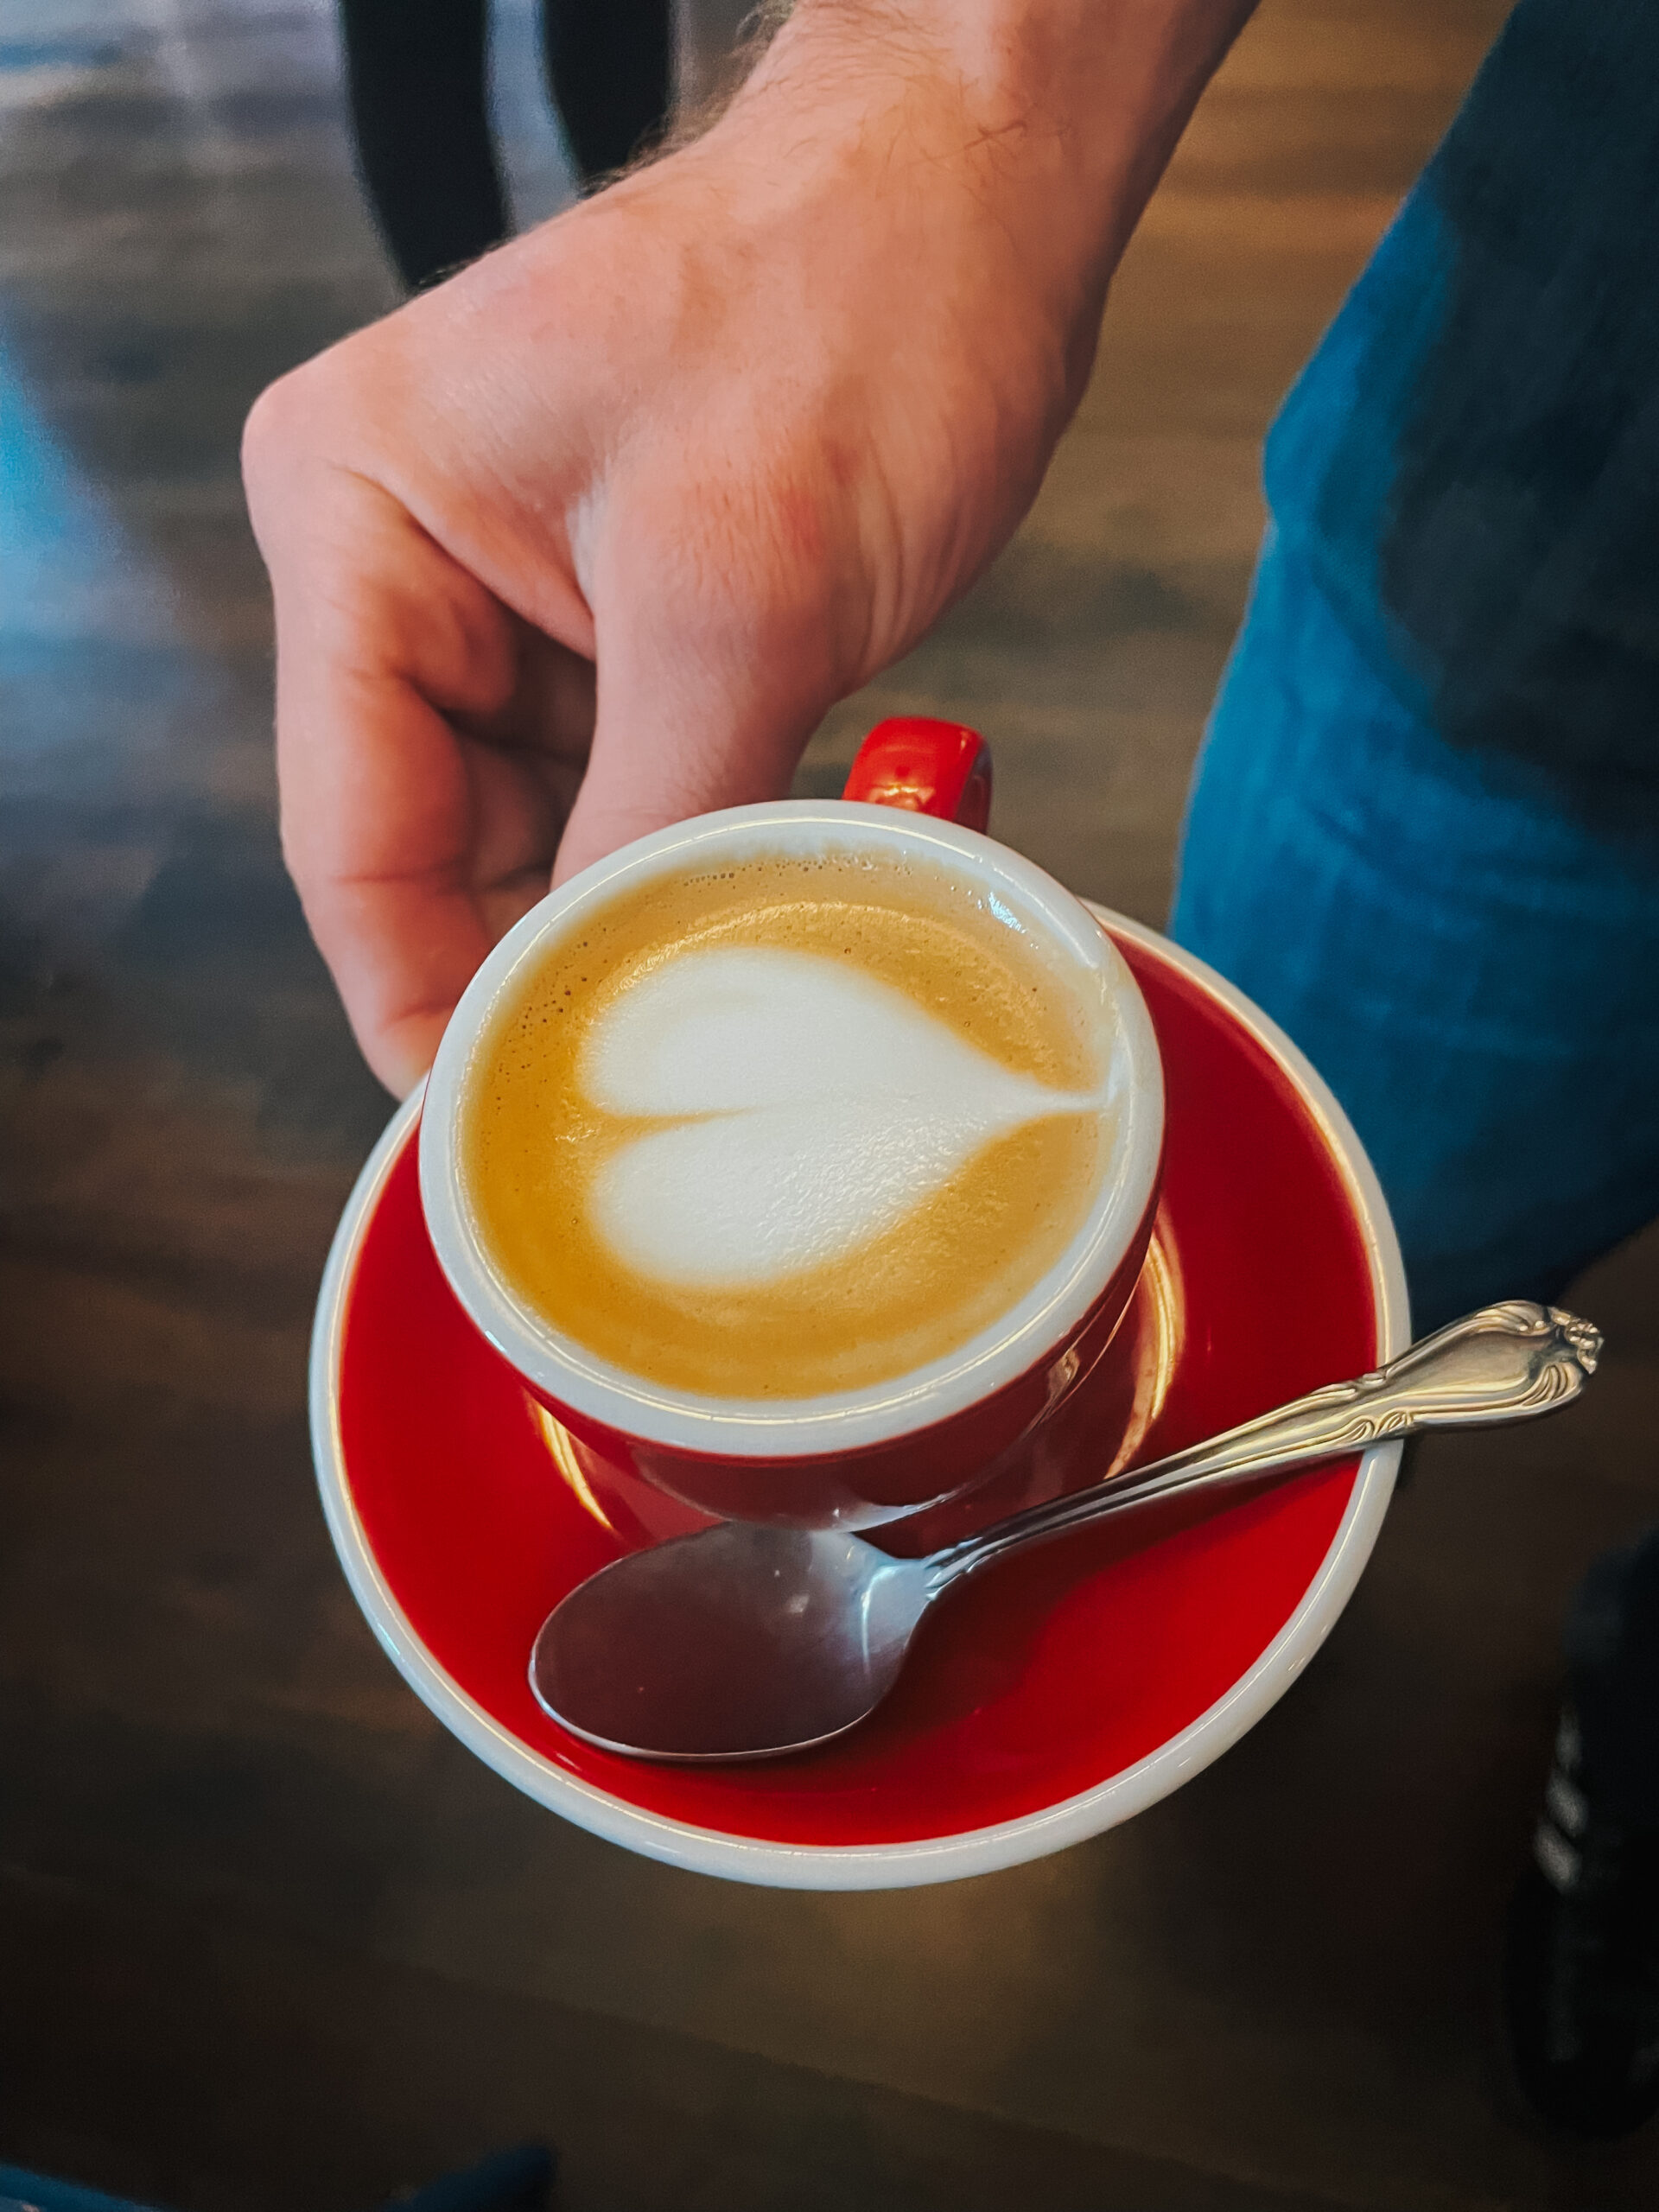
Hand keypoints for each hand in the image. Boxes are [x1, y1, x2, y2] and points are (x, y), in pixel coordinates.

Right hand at [244, 0, 1248, 1092]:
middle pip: (432, 856)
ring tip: (700, 1035)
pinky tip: (735, 940)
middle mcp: (405, 571)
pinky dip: (677, 876)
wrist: (978, 201)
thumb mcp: (734, 594)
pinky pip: (619, 803)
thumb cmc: (847, 304)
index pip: (352, 833)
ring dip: (615, 935)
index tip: (485, 1129)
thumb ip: (649, 823)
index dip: (418, 1000)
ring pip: (532, 846)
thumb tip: (597, 1010)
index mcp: (357, 520)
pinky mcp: (613, 635)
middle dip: (527, 978)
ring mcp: (510, 608)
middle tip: (614, 1115)